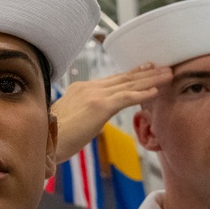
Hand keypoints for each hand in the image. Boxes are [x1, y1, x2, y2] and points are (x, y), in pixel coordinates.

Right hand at [52, 64, 171, 163]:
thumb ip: (82, 115)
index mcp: (80, 89)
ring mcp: (94, 95)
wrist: (41, 141)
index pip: (111, 80)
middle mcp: (88, 88)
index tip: (144, 69)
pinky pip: (126, 98)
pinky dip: (142, 94)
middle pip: (122, 78)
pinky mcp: (99, 106)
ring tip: (168, 75)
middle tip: (162, 66)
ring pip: (128, 85)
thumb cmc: (51, 138)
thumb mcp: (69, 121)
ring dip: (150, 79)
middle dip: (145, 73)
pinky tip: (155, 92)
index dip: (130, 75)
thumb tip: (90, 122)